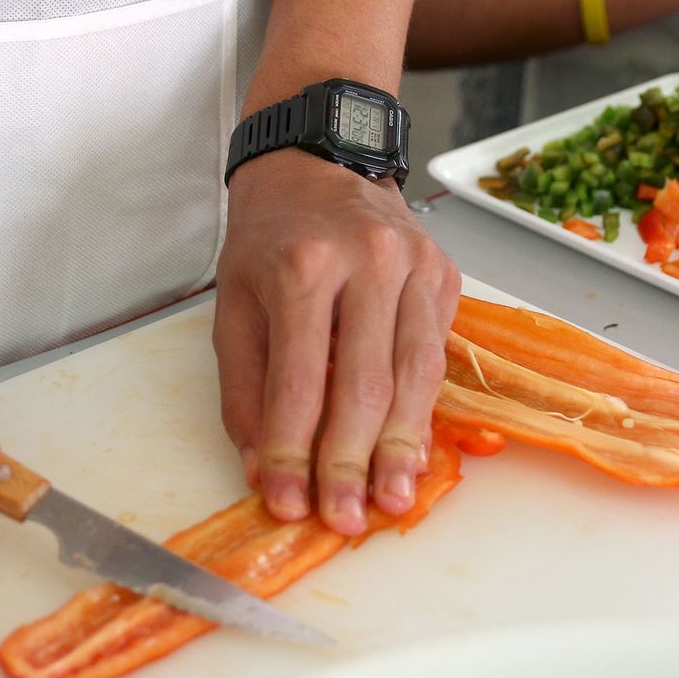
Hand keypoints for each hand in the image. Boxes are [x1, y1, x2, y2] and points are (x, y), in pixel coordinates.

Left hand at [213, 149, 460, 535]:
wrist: (317, 158)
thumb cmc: (269, 234)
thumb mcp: (234, 303)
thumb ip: (246, 388)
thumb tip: (264, 467)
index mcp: (301, 266)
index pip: (301, 379)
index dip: (295, 450)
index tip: (289, 503)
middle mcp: (366, 260)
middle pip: (367, 383)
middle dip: (354, 462)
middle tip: (347, 519)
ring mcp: (415, 264)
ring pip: (417, 374)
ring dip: (403, 447)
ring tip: (392, 501)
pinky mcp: (444, 272)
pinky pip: (439, 352)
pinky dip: (425, 408)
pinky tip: (414, 451)